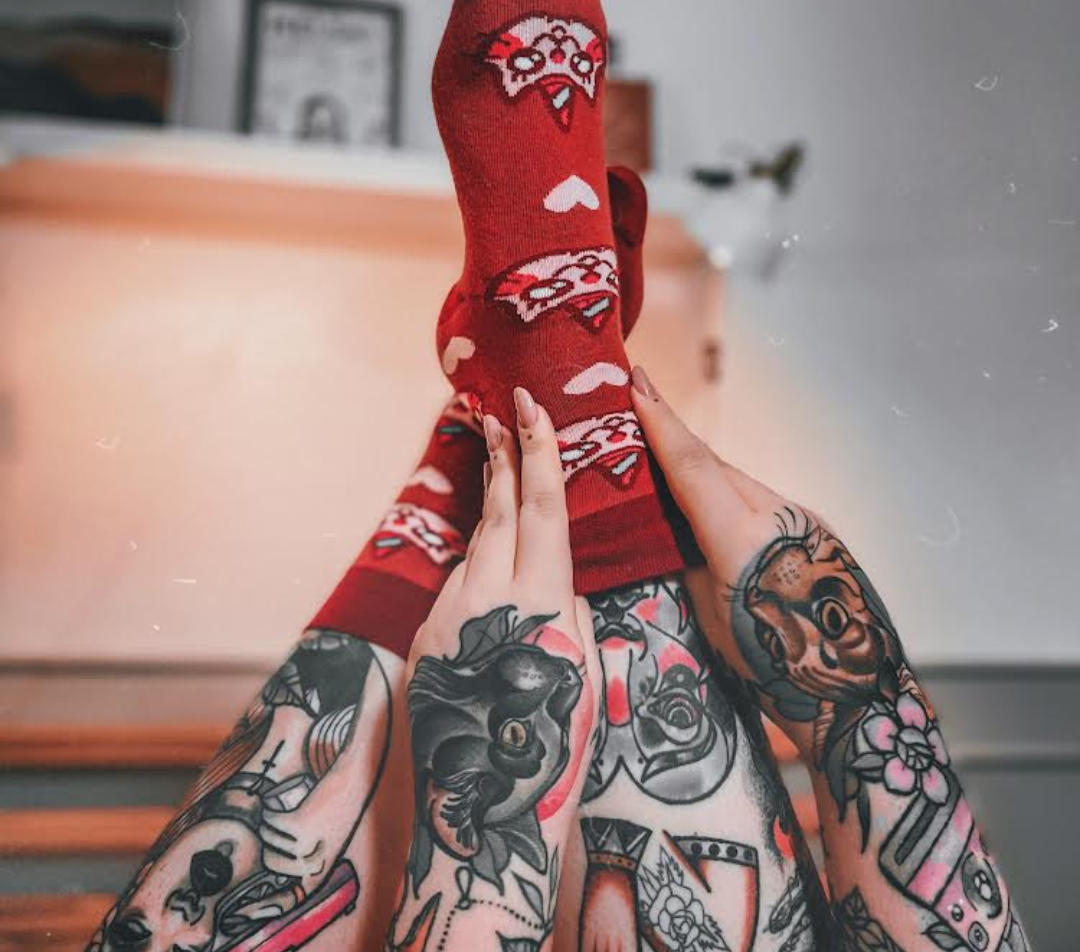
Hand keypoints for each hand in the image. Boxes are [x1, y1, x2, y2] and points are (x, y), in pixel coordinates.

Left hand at [392, 388, 598, 950]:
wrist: (482, 813)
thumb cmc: (553, 751)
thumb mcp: (582, 672)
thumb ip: (568, 609)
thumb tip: (556, 571)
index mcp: (540, 599)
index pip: (542, 506)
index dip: (538, 450)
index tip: (529, 406)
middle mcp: (489, 596)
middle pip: (499, 508)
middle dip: (502, 454)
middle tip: (496, 408)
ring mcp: (451, 614)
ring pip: (477, 541)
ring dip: (488, 501)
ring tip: (494, 459)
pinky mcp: (428, 634)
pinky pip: (462, 581)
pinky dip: (479, 557)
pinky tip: (489, 550)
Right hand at [630, 366, 906, 757]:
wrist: (861, 698)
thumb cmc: (778, 673)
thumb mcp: (712, 621)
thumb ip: (690, 563)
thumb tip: (672, 529)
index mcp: (744, 538)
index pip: (692, 465)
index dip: (659, 423)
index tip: (636, 383)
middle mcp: (779, 516)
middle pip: (714, 466)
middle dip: (671, 439)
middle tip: (633, 410)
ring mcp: (805, 522)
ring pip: (739, 484)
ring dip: (699, 472)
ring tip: (660, 463)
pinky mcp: (819, 533)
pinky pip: (761, 503)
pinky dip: (729, 498)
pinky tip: (710, 511)